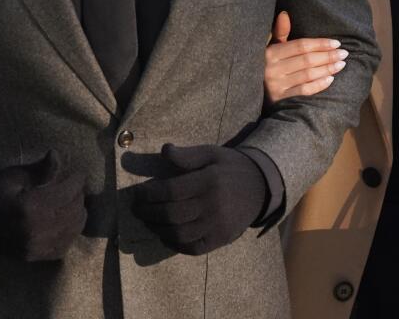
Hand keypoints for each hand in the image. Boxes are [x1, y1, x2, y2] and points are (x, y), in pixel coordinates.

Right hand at [0, 150, 86, 260]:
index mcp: (30, 207)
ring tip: (76, 204)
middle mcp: (36, 230)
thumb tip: (58, 155)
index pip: (65, 193)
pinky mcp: (33, 257)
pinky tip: (70, 224)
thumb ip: (39, 169)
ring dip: (78, 216)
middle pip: (72, 212)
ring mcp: (35, 247)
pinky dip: (71, 234)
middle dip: (78, 198)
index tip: (79, 174)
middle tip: (77, 188)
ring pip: (71, 231)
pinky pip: (62, 248)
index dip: (76, 181)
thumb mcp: (14, 176)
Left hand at [132, 143, 265, 255]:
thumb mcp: (212, 153)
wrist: (261, 188)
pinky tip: (165, 235)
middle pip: (172, 214)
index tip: (137, 193)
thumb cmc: (231, 168)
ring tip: (147, 221)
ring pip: (179, 233)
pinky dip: (175, 244)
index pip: (171, 191)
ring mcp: (217, 226)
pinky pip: (193, 248)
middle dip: (148, 212)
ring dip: (158, 229)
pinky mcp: (221, 239)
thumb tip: (164, 150)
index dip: (149, 194)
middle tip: (136, 209)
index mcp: (209, 181)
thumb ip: (187, 155)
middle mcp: (213, 205)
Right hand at [264, 11, 347, 103]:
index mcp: (270, 53)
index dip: (319, 43)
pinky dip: (319, 84)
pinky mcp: (281, 99)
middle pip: (306, 60)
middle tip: (344, 53)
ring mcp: (277, 85)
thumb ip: (280, 32)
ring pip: (308, 75)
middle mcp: (272, 69)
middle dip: (327, 56)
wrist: (254, 92)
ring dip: (327, 69)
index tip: (336, 43)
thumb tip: (285, 14)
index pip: (300, 46)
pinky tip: (331, 79)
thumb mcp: (271, 48)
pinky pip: (304, 91)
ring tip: (341, 64)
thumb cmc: (268, 66)